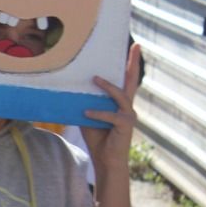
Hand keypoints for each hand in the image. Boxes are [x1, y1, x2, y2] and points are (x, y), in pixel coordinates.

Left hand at [82, 44, 142, 173]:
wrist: (106, 160)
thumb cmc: (97, 137)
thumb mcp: (88, 116)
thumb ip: (85, 102)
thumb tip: (70, 88)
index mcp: (120, 103)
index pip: (126, 79)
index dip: (129, 63)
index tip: (132, 46)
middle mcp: (127, 106)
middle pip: (132, 80)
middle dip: (133, 62)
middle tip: (135, 46)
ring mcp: (128, 115)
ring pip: (121, 95)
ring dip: (107, 87)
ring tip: (94, 79)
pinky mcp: (125, 125)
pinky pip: (111, 115)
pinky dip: (98, 113)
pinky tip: (86, 112)